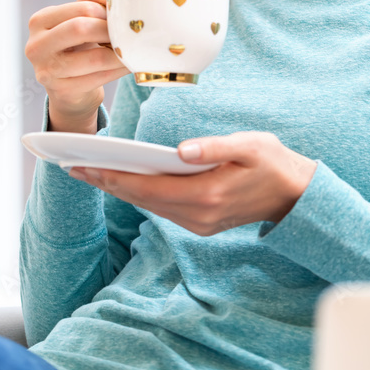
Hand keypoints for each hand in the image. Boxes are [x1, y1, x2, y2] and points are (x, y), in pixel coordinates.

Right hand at [25, 0, 128, 130]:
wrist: (69, 88)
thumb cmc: (78, 44)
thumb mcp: (81, 15)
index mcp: (40, 21)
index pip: (82, 8)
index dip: (107, 12)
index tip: (119, 18)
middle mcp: (36, 45)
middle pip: (82, 29)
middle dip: (111, 30)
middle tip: (128, 33)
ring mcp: (46, 71)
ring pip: (95, 58)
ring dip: (120, 54)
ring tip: (132, 50)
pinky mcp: (61, 91)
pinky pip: (99, 78)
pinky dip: (119, 70)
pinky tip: (128, 65)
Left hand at [68, 131, 317, 235]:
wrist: (296, 196)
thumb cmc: (273, 163)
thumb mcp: (250, 145)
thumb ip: (215, 147)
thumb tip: (181, 149)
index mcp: (207, 195)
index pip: (148, 186)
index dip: (113, 176)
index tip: (85, 166)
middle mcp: (198, 215)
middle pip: (142, 199)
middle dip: (107, 182)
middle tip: (73, 166)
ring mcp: (199, 223)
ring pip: (150, 206)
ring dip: (120, 189)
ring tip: (92, 170)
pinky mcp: (201, 223)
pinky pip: (163, 208)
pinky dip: (141, 194)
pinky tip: (126, 180)